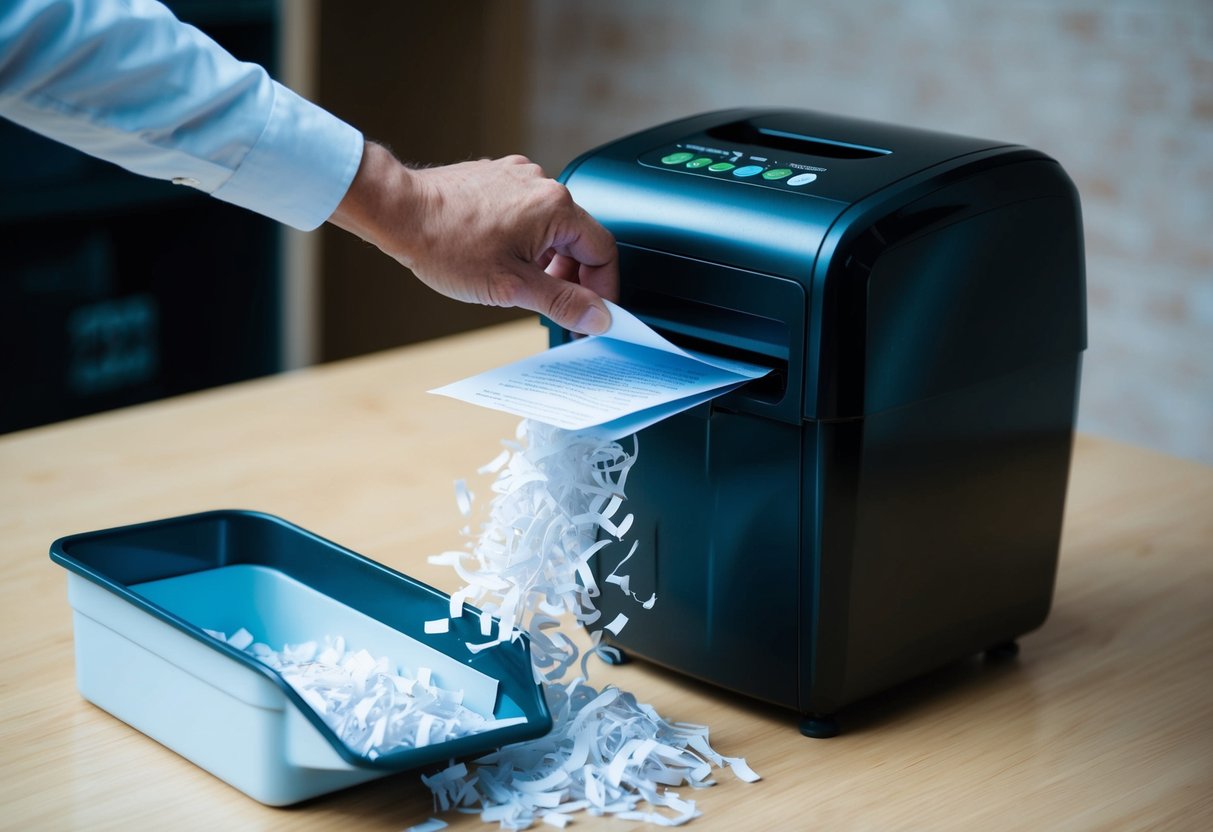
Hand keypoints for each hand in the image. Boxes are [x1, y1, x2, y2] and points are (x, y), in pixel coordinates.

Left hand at [328, 142, 617, 334]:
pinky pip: (528, 214)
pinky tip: (500, 258)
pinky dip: (526, 241)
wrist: (398, 212)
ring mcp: (519, 178)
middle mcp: (542, 185)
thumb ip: (562, 302)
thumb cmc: (445, 244)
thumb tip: (599, 317)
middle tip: (551, 306)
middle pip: (579, 239)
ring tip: (518, 282)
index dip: (603, 290)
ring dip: (548, 260)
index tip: (594, 313)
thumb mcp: (512, 287)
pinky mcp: (499, 179)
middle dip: (571, 278)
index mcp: (556, 207)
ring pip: (553, 228)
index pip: (604, 252)